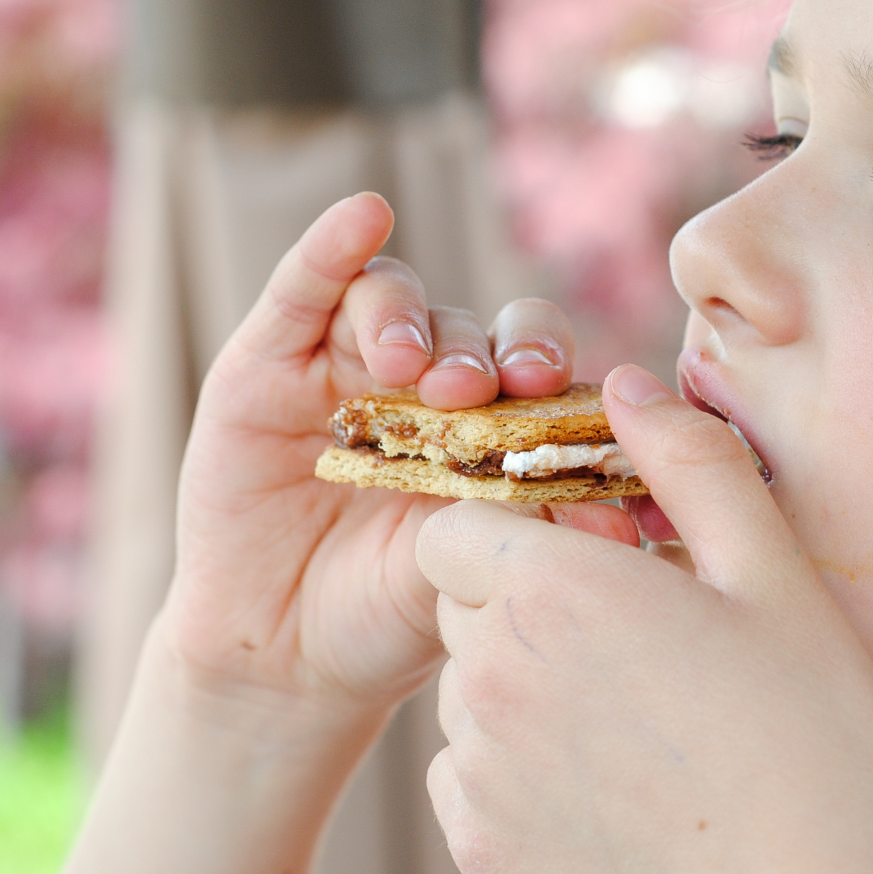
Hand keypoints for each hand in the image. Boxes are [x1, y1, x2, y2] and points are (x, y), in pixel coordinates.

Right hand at [160, 192, 590, 723]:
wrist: (288, 656)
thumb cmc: (395, 611)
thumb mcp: (467, 566)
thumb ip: (519, 520)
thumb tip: (605, 505)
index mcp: (495, 422)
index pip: (538, 367)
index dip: (552, 370)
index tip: (557, 398)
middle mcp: (429, 382)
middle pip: (476, 327)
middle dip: (489, 349)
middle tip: (488, 387)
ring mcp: (347, 365)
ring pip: (395, 301)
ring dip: (412, 321)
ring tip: (410, 367)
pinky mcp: (266, 364)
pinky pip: (304, 290)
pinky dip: (331, 248)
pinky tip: (363, 217)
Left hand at [420, 365, 872, 873]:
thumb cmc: (806, 734)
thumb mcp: (771, 574)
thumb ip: (689, 461)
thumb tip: (625, 385)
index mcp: (554, 588)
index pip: (456, 521)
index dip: (517, 525)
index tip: (592, 552)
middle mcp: (489, 671)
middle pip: (460, 594)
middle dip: (525, 593)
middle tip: (631, 630)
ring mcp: (475, 765)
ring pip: (467, 677)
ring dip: (524, 674)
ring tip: (633, 711)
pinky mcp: (475, 840)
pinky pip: (467, 765)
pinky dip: (517, 758)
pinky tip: (609, 777)